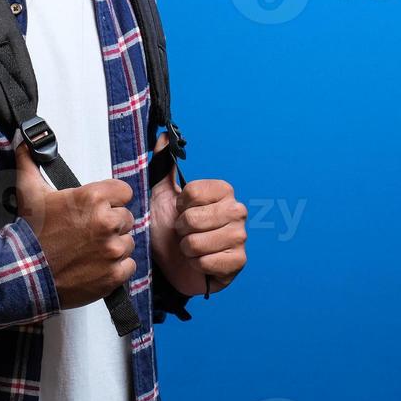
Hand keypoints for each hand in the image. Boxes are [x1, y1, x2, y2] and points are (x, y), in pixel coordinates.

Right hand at [13, 142, 136, 308]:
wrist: (25, 273)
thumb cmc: (31, 232)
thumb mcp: (29, 191)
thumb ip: (30, 161)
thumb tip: (25, 142)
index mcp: (93, 197)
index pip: (124, 191)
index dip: (111, 199)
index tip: (97, 208)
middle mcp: (107, 221)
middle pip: (126, 217)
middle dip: (111, 224)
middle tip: (89, 232)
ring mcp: (112, 250)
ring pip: (128, 242)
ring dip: (114, 246)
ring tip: (91, 250)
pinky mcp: (114, 274)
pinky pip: (129, 265)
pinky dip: (116, 268)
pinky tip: (97, 266)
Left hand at [148, 132, 246, 297]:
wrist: (169, 264)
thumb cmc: (167, 228)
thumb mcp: (160, 194)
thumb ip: (162, 164)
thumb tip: (163, 135)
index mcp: (223, 190)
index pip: (193, 192)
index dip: (179, 206)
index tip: (180, 211)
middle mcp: (237, 210)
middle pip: (195, 218)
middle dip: (181, 229)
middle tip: (184, 232)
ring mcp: (241, 237)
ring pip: (199, 242)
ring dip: (187, 249)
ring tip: (190, 247)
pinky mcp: (239, 262)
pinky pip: (208, 262)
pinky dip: (196, 265)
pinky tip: (199, 262)